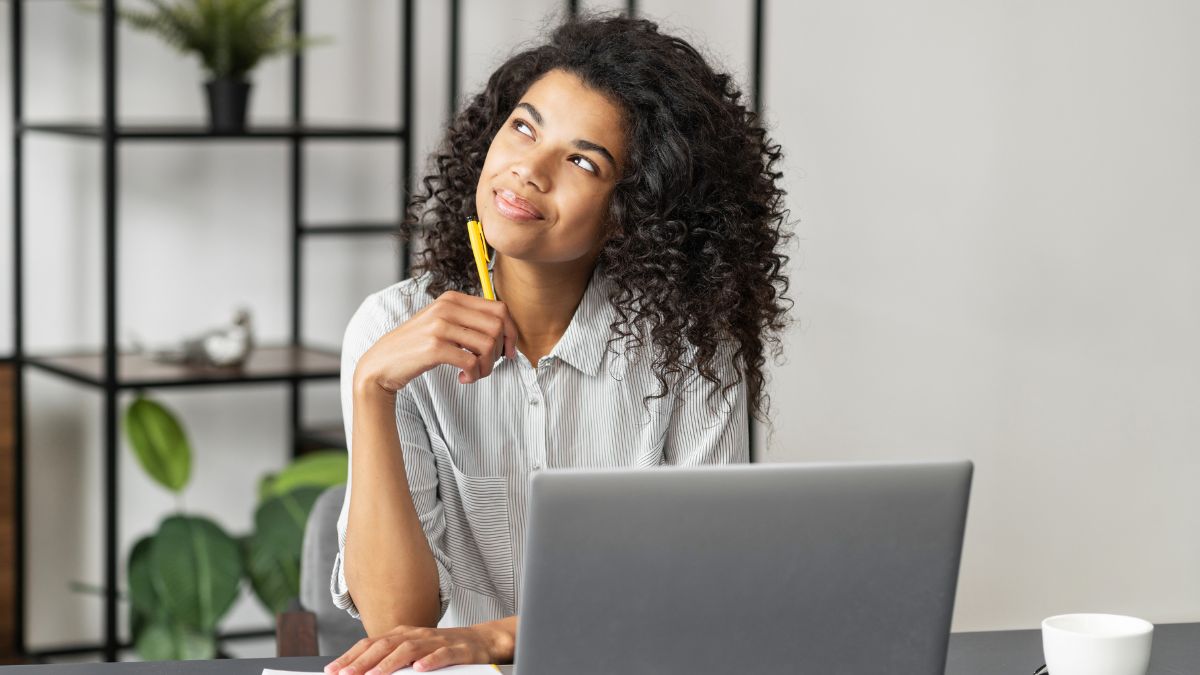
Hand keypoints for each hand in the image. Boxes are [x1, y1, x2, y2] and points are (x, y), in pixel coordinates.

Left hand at [324, 620, 514, 672]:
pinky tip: (419, 669)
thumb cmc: (443, 649)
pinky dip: (430, 661)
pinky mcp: (458, 650)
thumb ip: (390, 660)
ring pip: (410, 649)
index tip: (332, 670)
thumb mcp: (413, 652)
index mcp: (403, 634)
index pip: (371, 644)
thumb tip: (362, 672)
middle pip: (385, 645)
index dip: (350, 656)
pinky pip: (443, 654)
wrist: (481, 641)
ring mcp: (437, 641)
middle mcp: (417, 634)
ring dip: (389, 663)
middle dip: (362, 661)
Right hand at [355, 290, 518, 393]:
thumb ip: (469, 321)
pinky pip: (472, 361)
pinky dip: (474, 374)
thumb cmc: (417, 346)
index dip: (511, 332)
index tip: (507, 351)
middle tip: (487, 365)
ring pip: (488, 345)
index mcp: (452, 299)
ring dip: (487, 366)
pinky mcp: (434, 347)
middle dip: (500, 351)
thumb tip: (506, 331)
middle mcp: (447, 307)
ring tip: (474, 373)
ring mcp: (440, 326)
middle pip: (497, 326)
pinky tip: (463, 378)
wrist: (383, 363)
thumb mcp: (442, 323)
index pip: (499, 308)